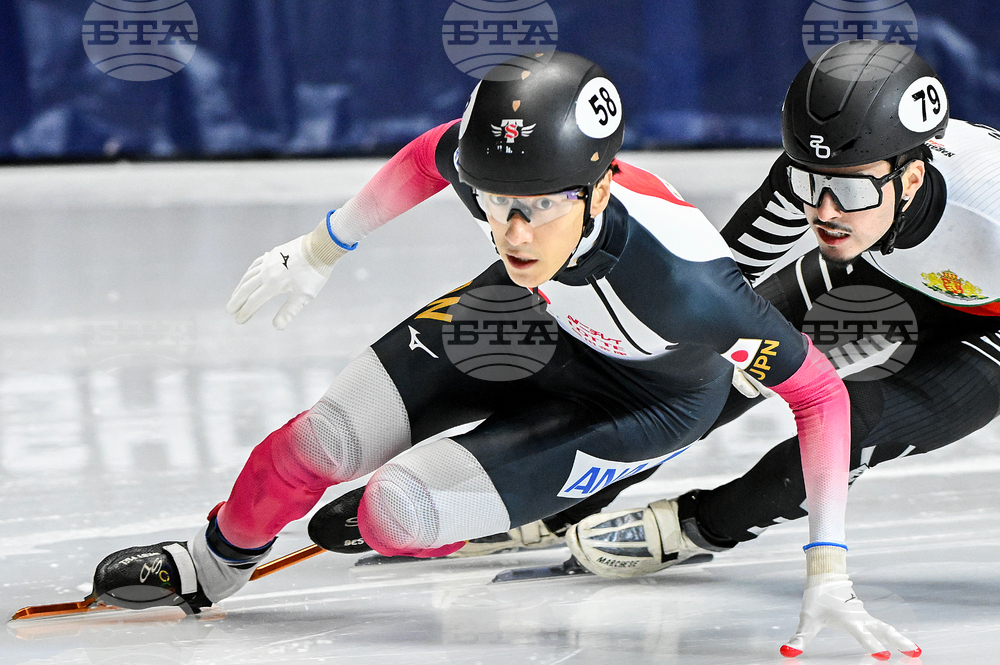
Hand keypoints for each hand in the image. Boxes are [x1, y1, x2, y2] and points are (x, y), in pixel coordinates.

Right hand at [226, 234, 344, 329]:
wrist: (319, 248)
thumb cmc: (314, 274)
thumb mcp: (304, 296)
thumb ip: (289, 311)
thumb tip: (276, 327)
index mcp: (273, 284)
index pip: (255, 301)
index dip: (246, 312)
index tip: (238, 320)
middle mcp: (267, 272)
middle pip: (247, 288)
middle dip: (237, 300)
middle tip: (229, 310)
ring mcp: (268, 261)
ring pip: (249, 276)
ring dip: (240, 287)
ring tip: (235, 296)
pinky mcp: (273, 254)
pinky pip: (255, 265)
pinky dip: (248, 273)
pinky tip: (247, 277)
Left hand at [782, 578, 920, 659]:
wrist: (824, 576)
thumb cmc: (816, 598)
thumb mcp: (807, 620)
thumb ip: (799, 639)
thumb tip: (787, 652)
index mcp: (849, 620)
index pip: (863, 636)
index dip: (872, 646)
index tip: (883, 656)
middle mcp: (861, 618)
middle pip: (884, 630)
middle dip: (899, 642)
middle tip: (915, 653)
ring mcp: (864, 615)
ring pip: (885, 627)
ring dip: (899, 638)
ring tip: (915, 650)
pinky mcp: (864, 614)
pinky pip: (880, 625)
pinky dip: (891, 634)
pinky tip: (898, 640)